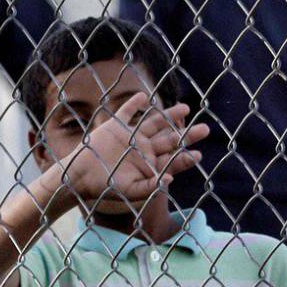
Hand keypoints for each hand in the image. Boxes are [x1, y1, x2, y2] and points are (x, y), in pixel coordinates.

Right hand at [64, 94, 207, 207]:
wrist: (81, 176)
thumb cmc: (106, 187)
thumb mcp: (130, 190)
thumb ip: (150, 187)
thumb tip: (170, 180)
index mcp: (148, 165)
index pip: (171, 160)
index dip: (185, 158)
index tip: (198, 155)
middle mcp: (143, 149)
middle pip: (169, 139)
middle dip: (187, 135)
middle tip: (205, 130)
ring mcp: (130, 137)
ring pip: (154, 123)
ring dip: (169, 116)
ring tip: (185, 108)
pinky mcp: (115, 127)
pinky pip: (126, 112)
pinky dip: (133, 104)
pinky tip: (144, 97)